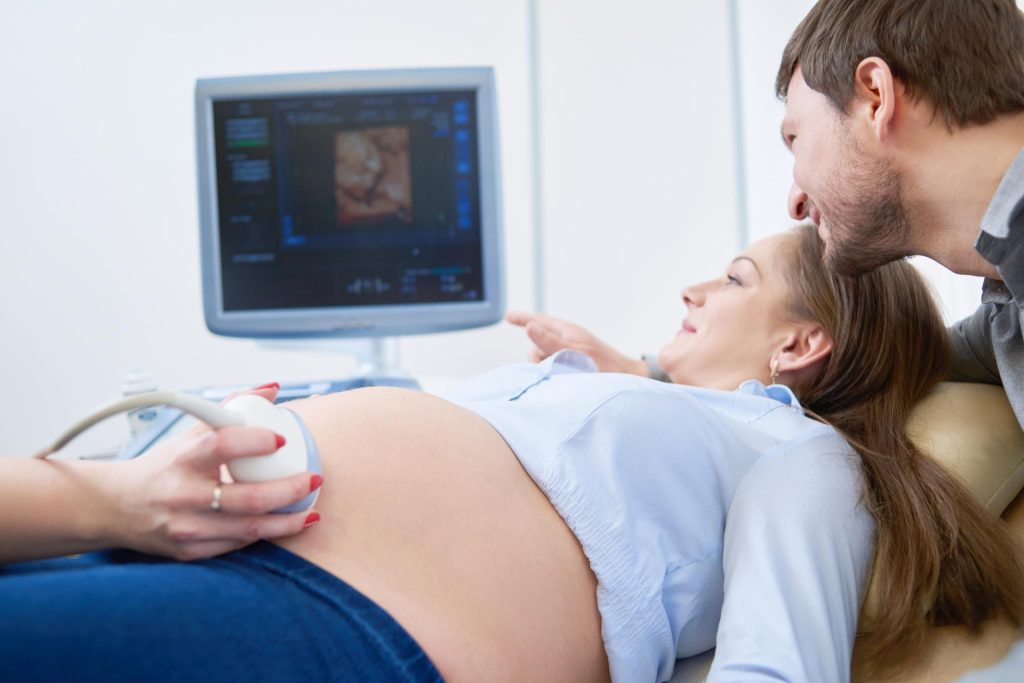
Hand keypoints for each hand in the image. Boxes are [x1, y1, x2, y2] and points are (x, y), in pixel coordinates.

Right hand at [100, 383, 321, 560]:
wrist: (116, 507)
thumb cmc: (162, 467)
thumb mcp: (190, 432)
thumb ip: (231, 410)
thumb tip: (272, 389)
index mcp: (183, 459)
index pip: (222, 446)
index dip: (255, 441)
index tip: (281, 439)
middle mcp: (184, 495)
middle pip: (248, 498)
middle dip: (289, 490)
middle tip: (314, 479)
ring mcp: (187, 527)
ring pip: (249, 529)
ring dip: (287, 522)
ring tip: (311, 512)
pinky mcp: (190, 552)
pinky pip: (238, 545)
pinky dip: (264, 535)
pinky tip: (283, 525)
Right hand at [505, 310, 648, 376]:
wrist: (625, 379)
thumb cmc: (603, 364)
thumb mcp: (574, 350)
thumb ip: (549, 341)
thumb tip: (529, 327)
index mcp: (565, 330)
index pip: (538, 321)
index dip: (522, 319)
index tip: (508, 315)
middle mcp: (564, 340)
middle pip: (536, 345)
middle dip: (537, 356)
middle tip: (553, 365)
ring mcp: (566, 353)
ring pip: (541, 359)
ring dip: (546, 367)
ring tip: (565, 373)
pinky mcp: (568, 366)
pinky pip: (550, 368)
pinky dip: (552, 373)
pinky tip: (562, 378)